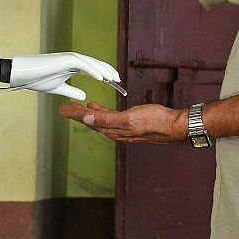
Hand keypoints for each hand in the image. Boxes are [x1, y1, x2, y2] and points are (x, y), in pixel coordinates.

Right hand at [8, 52, 119, 100]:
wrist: (22, 74)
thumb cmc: (37, 79)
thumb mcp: (59, 88)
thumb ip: (72, 90)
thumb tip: (84, 96)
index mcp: (73, 65)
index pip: (93, 68)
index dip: (104, 74)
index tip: (114, 82)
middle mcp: (73, 59)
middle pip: (96, 64)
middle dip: (108, 71)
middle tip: (119, 80)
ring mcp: (69, 58)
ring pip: (92, 63)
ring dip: (104, 70)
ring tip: (114, 78)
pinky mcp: (65, 59)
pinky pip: (83, 65)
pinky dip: (93, 70)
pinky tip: (102, 78)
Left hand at [59, 101, 185, 143]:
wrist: (174, 126)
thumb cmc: (155, 121)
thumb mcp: (129, 119)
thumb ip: (106, 119)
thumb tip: (86, 118)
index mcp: (114, 130)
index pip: (89, 121)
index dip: (75, 114)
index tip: (64, 109)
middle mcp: (116, 131)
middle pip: (92, 122)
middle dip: (78, 115)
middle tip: (66, 107)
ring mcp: (123, 129)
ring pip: (100, 121)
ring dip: (89, 114)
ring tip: (79, 107)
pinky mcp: (131, 125)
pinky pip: (111, 119)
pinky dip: (102, 113)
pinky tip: (99, 108)